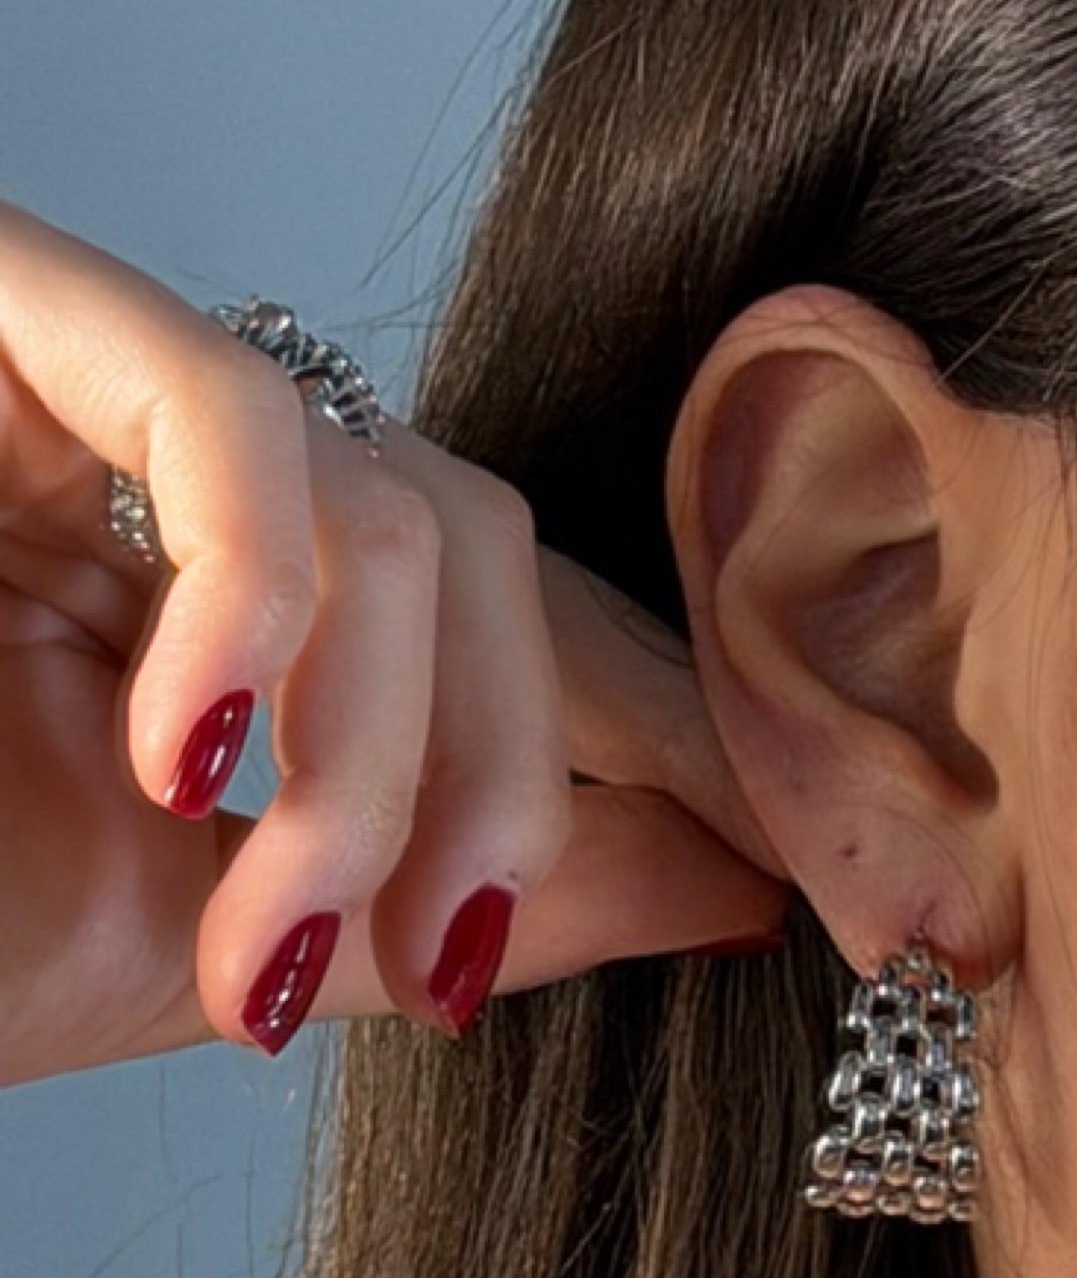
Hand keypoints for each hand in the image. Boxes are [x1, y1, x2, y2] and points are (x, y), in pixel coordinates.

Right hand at [0, 192, 787, 1086]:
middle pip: (476, 547)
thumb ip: (467, 901)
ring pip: (385, 496)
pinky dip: (256, 606)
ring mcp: (79, 373)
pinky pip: (222, 410)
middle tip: (429, 973)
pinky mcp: (15, 304)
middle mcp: (177, 465)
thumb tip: (745, 886)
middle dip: (503, 781)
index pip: (505, 605)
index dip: (654, 727)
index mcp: (239, 595)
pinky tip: (187, 760)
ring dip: (371, 753)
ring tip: (266, 932)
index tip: (798, 878)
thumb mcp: (232, 944)